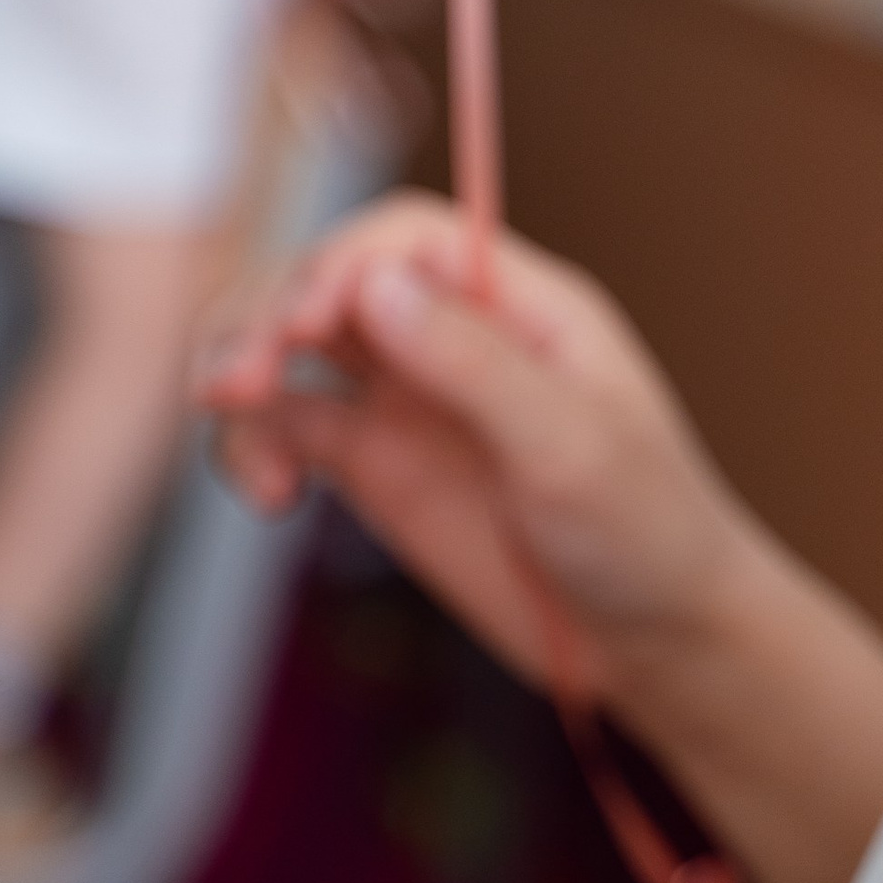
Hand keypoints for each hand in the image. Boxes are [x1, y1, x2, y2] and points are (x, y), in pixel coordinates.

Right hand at [198, 202, 754, 706]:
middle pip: (328, 280)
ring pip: (290, 346)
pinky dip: (253, 444)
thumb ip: (475, 366)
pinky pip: (287, 427)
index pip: (402, 240)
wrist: (657, 642)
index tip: (302, 326)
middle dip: (266, 314)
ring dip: (240, 366)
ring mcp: (409, 398)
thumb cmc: (648, 534)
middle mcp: (453, 336)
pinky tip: (269, 495)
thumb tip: (376, 284)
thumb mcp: (571, 449)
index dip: (338, 266)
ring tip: (226, 417)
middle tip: (234, 384)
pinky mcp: (376, 466)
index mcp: (519, 305)